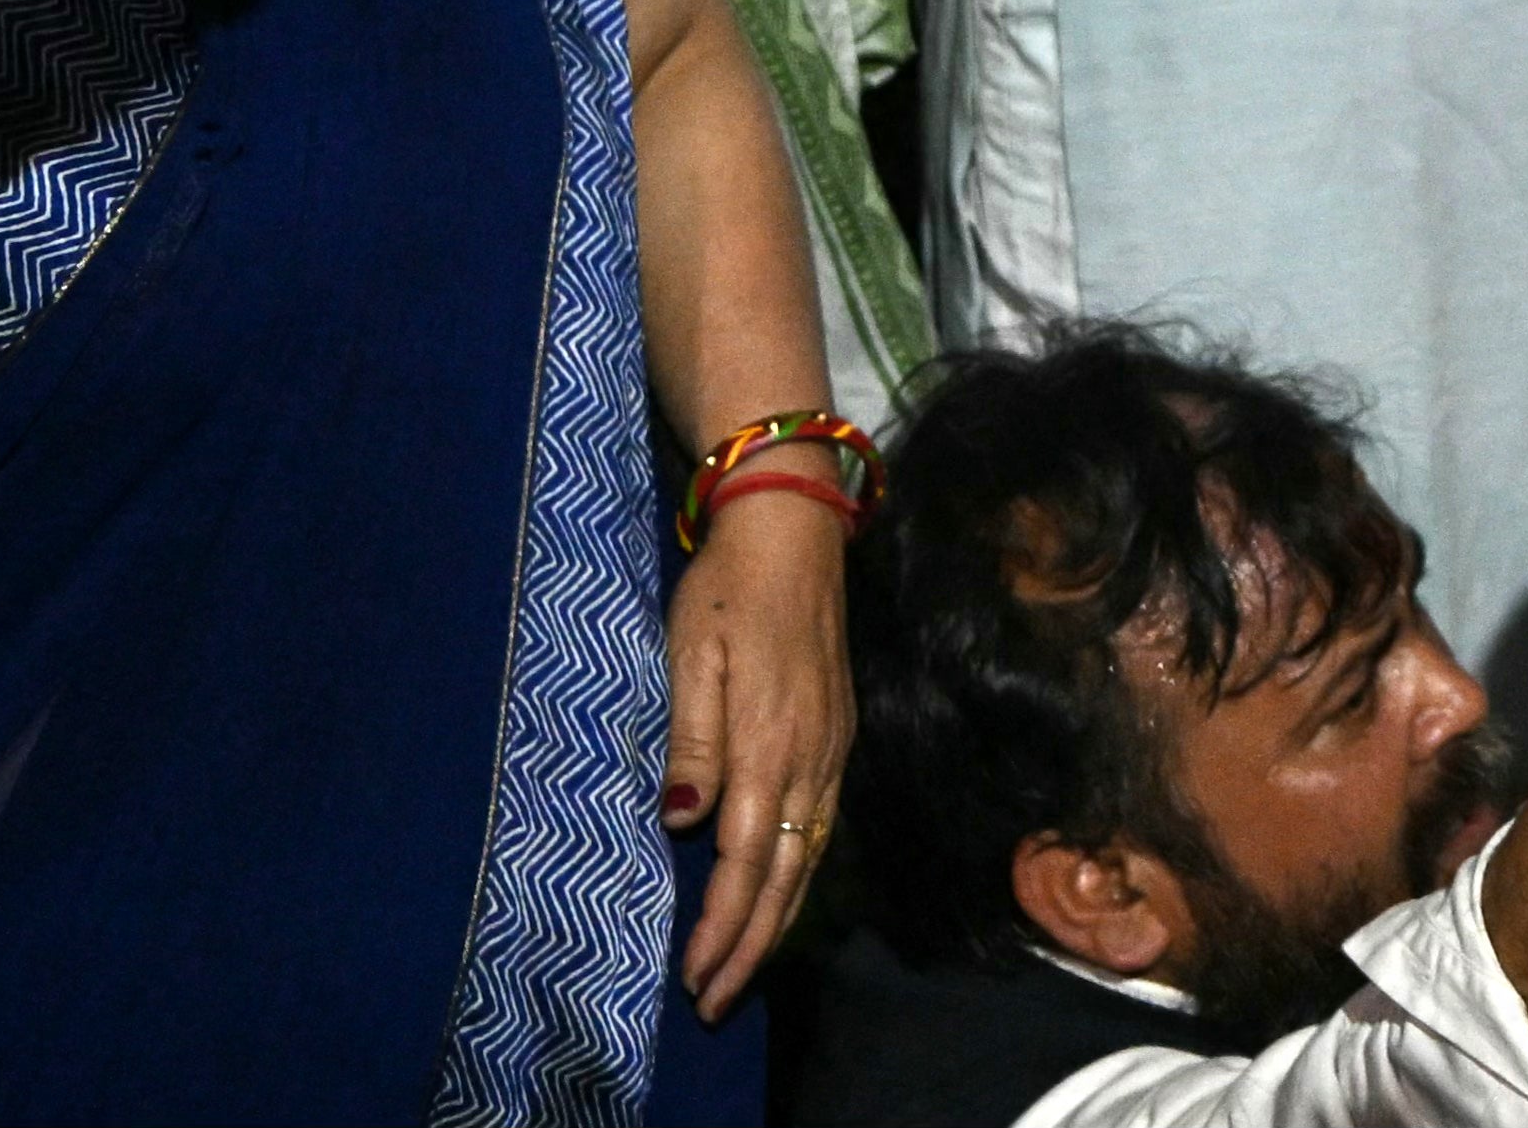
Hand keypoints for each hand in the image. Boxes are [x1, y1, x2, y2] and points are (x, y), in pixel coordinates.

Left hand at [657, 469, 850, 1017]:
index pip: (746, 860)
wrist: (794, 526)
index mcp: (772, 743)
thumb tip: (688, 820)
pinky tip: (782, 891)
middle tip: (716, 1000)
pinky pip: (821, 825)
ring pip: (809, 856)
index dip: (723, 926)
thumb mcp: (694, 653)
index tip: (695, 976)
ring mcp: (833, 747)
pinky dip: (799, 874)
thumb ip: (694, 739)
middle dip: (752, 945)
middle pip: (786, 875)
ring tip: (746, 965)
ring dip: (778, 919)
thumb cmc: (730, 587)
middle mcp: (813, 757)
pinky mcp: (839, 734)